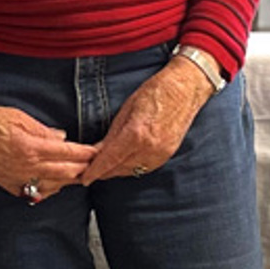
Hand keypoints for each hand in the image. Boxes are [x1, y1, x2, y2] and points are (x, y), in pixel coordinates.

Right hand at [0, 88, 96, 203]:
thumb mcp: (21, 117)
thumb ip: (44, 131)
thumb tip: (62, 139)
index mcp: (32, 147)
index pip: (69, 153)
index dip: (87, 153)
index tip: (98, 151)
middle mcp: (27, 167)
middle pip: (67, 173)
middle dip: (84, 168)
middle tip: (96, 164)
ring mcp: (19, 179)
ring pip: (55, 186)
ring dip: (69, 180)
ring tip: (80, 174)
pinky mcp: (10, 186)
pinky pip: (37, 193)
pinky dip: (50, 189)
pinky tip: (56, 183)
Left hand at [80, 62, 211, 184]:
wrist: (185, 89)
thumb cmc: (155, 92)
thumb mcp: (126, 110)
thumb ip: (112, 134)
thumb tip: (97, 151)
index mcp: (136, 134)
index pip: (110, 159)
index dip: (95, 171)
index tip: (84, 178)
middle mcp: (150, 148)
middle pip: (120, 168)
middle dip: (103, 171)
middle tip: (90, 171)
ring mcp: (161, 153)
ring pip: (132, 171)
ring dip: (117, 171)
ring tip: (105, 168)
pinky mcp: (168, 154)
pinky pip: (145, 168)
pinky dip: (132, 168)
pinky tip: (124, 163)